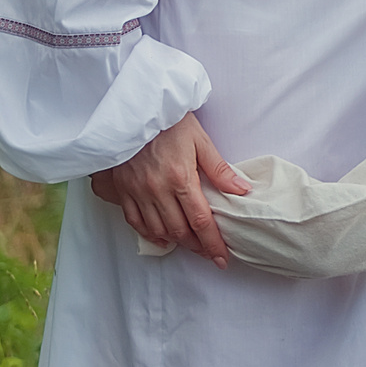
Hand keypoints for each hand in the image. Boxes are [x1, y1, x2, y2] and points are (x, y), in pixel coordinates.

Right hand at [90, 115, 248, 265]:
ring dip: (177, 242)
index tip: (222, 258)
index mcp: (180, 177)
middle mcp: (157, 189)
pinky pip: (135, 221)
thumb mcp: (200, 140)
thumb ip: (220, 169)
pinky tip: (162, 238)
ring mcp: (138, 191)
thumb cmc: (169, 121)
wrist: (134, 108)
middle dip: (198, 247)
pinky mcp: (124, 189)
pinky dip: (149, 234)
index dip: (213, 243)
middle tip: (210, 254)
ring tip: (192, 246)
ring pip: (158, 229)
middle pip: (180, 230)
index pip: (200, 220)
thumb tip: (242, 190)